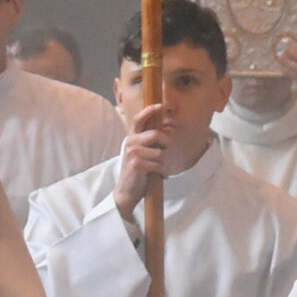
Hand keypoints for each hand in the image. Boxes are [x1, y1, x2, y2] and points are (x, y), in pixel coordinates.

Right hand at [114, 101, 170, 223]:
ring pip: (158, 151)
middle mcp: (130, 142)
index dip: (150, 110)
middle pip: (155, 134)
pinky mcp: (135, 164)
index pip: (139, 118)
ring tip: (157, 167)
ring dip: (162, 161)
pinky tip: (154, 174)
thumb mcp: (145, 152)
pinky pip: (156, 163)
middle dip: (166, 143)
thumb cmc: (139, 170)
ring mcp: (131, 153)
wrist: (127, 190)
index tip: (162, 105)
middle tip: (168, 151)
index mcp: (133, 137)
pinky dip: (159, 170)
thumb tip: (169, 131)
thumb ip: (152, 141)